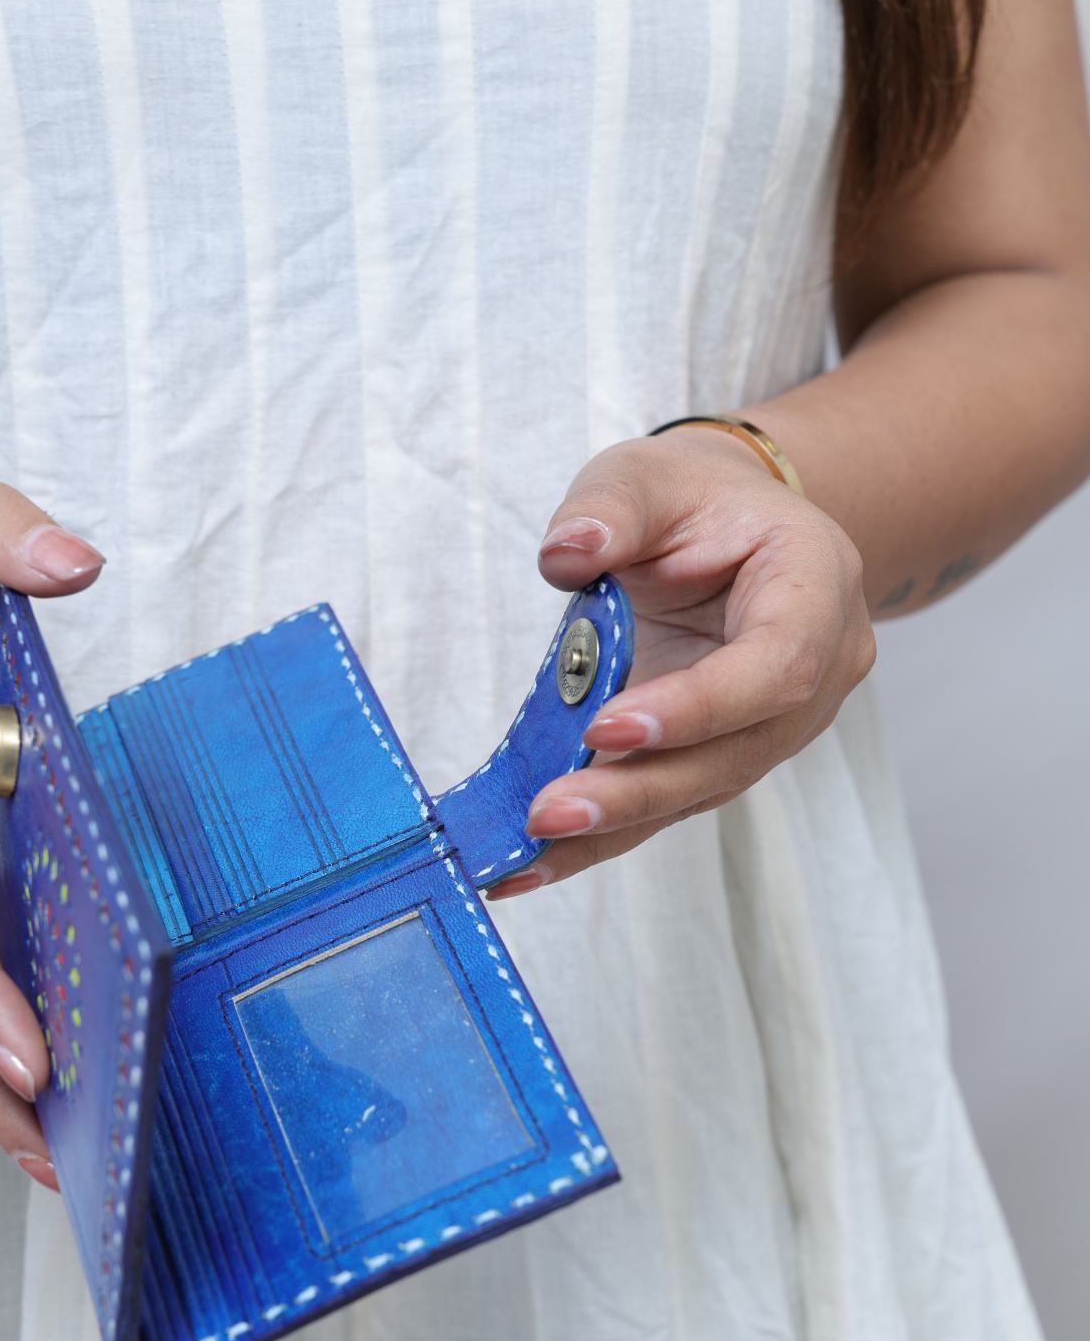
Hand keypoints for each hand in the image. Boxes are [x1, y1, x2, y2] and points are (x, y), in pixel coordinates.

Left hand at [485, 426, 875, 894]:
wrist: (725, 529)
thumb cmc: (692, 500)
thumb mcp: (646, 474)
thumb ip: (610, 507)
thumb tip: (565, 554)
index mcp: (817, 587)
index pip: (776, 665)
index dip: (699, 706)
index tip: (606, 726)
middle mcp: (816, 671)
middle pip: (737, 752)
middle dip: (639, 790)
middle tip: (550, 813)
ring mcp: (774, 726)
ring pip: (699, 792)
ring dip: (611, 829)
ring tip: (524, 853)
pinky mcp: (722, 758)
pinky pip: (665, 803)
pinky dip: (597, 837)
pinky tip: (526, 865)